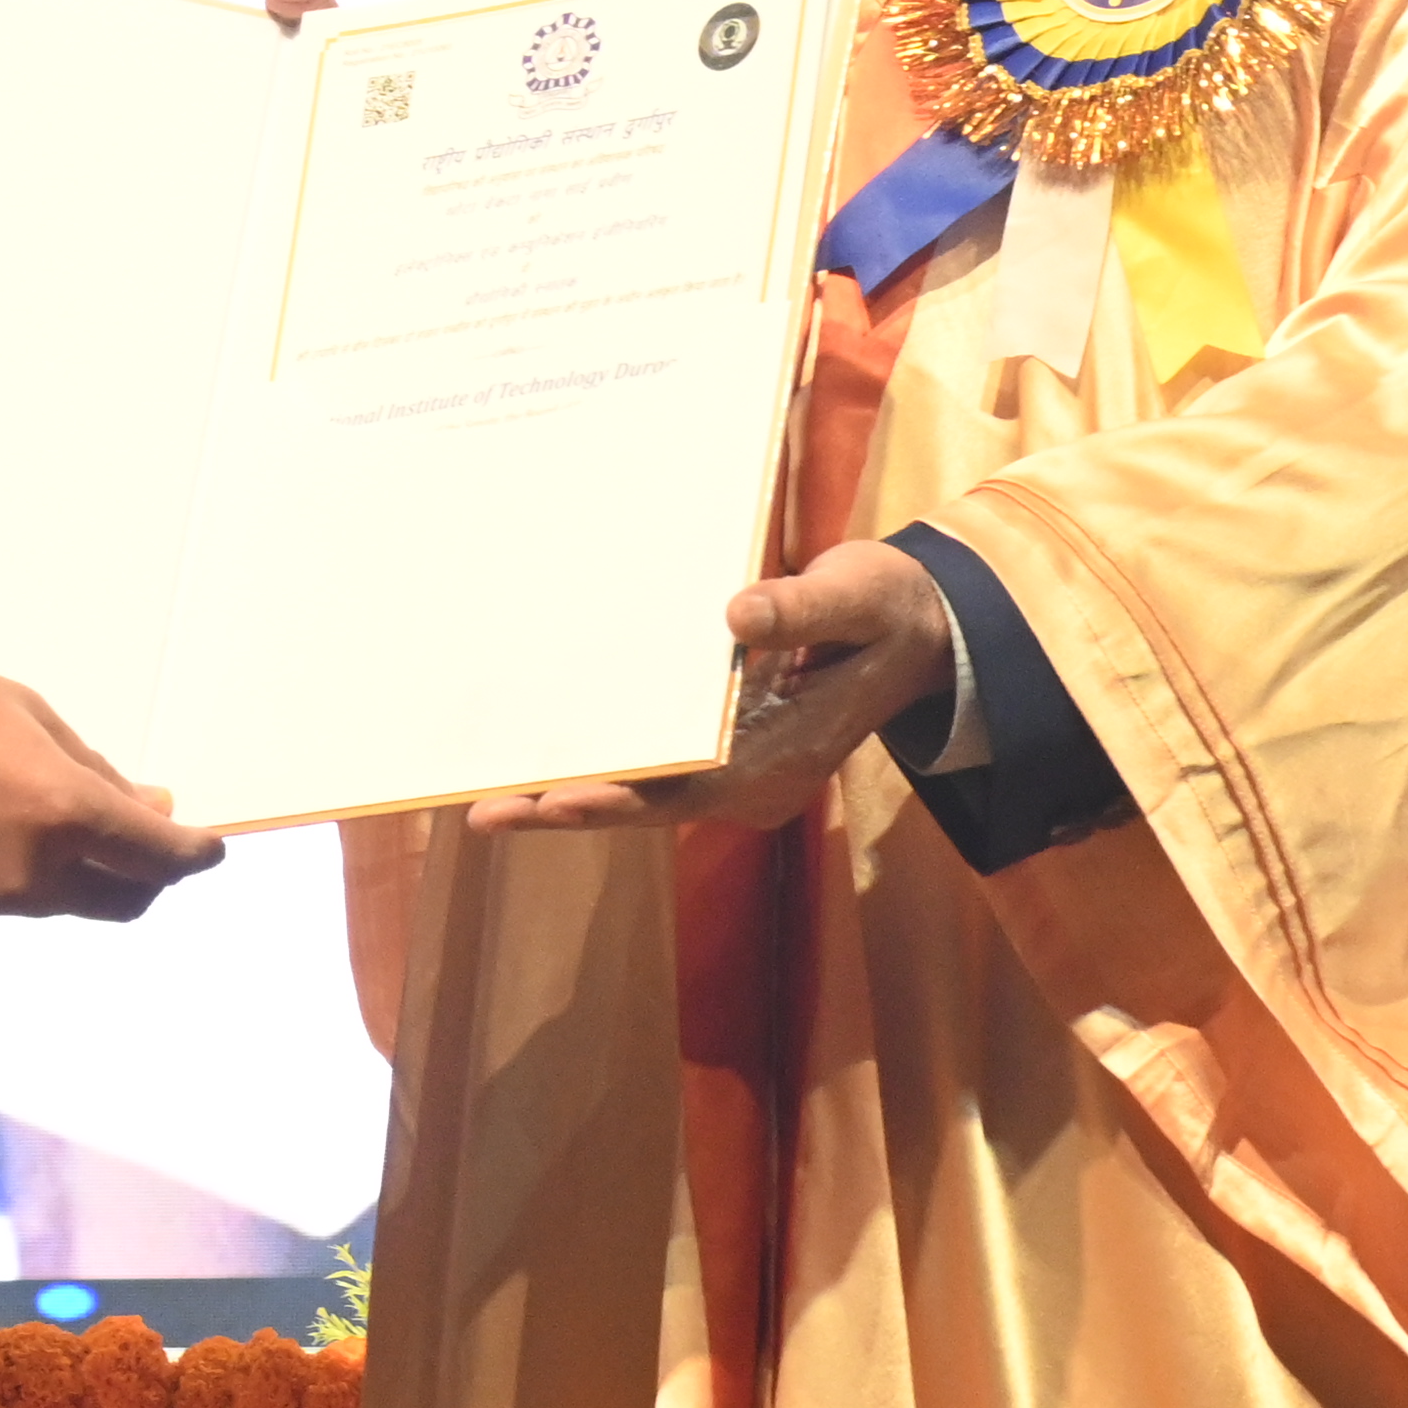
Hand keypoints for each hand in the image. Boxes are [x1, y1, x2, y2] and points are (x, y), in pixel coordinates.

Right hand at [0, 656, 225, 917]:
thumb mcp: (35, 719)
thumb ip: (98, 774)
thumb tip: (151, 807)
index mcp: (64, 815)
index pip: (160, 857)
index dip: (196, 854)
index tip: (211, 845)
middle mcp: (35, 873)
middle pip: (125, 901)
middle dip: (152, 876)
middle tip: (150, 834)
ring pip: (72, 905)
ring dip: (94, 876)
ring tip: (81, 822)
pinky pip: (20, 900)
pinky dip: (41, 875)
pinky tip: (20, 830)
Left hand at [465, 538, 957, 834]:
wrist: (925, 626)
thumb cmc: (892, 605)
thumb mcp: (858, 595)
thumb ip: (802, 608)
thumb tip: (737, 616)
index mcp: (786, 760)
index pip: (687, 790)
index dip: (618, 797)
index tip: (554, 801)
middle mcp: (758, 784)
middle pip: (651, 805)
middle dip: (567, 808)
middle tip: (482, 812)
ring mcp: (745, 774)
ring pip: (648, 794)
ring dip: (574, 794)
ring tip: (491, 798)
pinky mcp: (732, 753)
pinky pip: (660, 771)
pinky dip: (606, 767)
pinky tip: (548, 756)